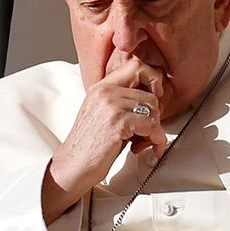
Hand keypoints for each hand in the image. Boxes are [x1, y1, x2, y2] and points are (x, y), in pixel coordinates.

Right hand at [41, 60, 167, 223]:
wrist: (73, 164)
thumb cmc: (90, 144)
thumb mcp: (104, 113)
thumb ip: (122, 101)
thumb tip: (152, 100)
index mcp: (102, 87)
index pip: (136, 66)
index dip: (152, 79)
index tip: (156, 96)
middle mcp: (105, 92)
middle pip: (150, 93)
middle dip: (155, 116)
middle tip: (147, 131)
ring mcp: (111, 105)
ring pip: (153, 109)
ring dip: (155, 130)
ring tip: (143, 142)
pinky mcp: (117, 122)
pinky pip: (151, 126)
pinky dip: (155, 140)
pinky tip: (146, 148)